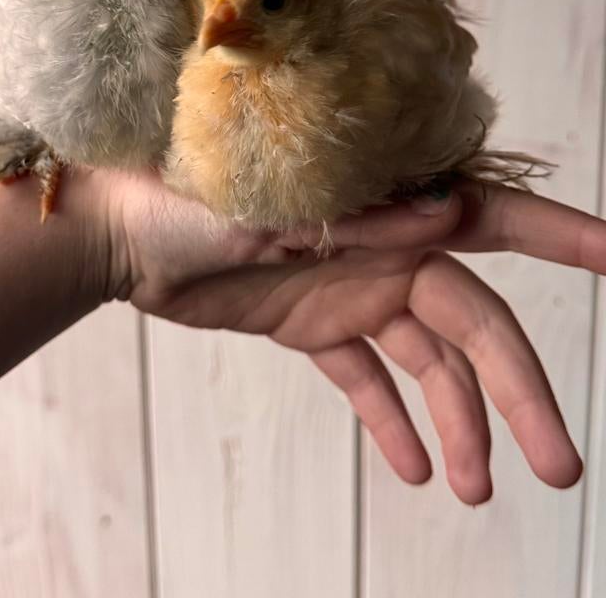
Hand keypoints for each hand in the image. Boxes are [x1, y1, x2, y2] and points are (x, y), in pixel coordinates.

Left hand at [91, 170, 605, 504]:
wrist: (118, 234)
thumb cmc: (184, 193)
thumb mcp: (269, 201)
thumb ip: (358, 215)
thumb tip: (451, 212)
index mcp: (382, 205)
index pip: (490, 218)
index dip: (562, 237)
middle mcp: (381, 246)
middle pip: (475, 321)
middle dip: (519, 390)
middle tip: (560, 465)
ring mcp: (349, 287)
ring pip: (430, 359)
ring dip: (461, 420)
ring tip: (478, 486)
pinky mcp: (312, 323)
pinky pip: (366, 376)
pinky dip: (391, 419)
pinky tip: (413, 468)